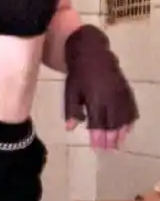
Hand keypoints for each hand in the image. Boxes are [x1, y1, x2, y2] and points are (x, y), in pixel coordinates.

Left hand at [64, 25, 137, 150]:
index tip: (97, 148)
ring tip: (119, 143)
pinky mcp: (126, 89)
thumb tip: (70, 128)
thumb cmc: (78, 73)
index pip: (98, 123)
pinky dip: (130, 119)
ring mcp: (120, 93)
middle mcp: (110, 97)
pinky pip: (131, 107)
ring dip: (122, 131)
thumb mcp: (70, 91)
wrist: (92, 51)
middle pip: (112, 123)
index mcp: (95, 98)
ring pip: (124, 117)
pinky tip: (128, 128)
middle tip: (108, 149)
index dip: (98, 137)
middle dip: (111, 138)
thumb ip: (71, 110)